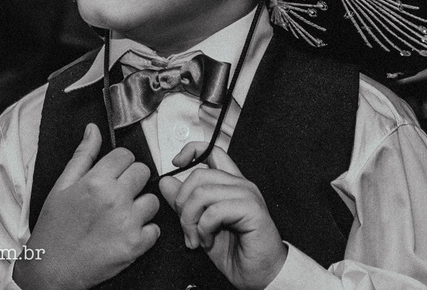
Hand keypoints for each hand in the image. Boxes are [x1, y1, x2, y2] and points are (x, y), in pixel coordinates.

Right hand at [13, 124, 159, 289]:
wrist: (53, 268)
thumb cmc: (55, 227)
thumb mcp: (62, 186)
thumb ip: (82, 156)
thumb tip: (93, 130)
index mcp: (96, 181)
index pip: (126, 155)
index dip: (120, 163)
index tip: (113, 172)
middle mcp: (115, 199)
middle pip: (143, 172)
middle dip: (132, 179)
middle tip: (118, 193)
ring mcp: (128, 223)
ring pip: (152, 200)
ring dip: (140, 206)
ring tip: (122, 215)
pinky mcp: (136, 246)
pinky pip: (155, 229)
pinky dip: (145, 231)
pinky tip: (126, 232)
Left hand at [158, 143, 286, 289]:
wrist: (260, 276)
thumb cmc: (236, 253)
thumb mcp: (201, 225)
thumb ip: (185, 203)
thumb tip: (166, 182)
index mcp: (231, 184)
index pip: (212, 151)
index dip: (191, 150)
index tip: (176, 163)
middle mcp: (240, 185)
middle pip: (199, 174)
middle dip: (183, 203)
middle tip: (186, 227)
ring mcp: (248, 195)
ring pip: (202, 193)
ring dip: (191, 220)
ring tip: (195, 238)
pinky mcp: (252, 210)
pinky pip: (214, 211)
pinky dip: (203, 229)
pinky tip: (208, 241)